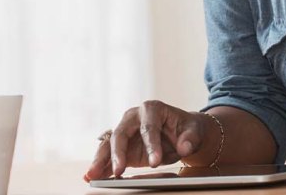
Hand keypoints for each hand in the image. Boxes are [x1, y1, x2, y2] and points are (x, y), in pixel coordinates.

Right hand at [83, 100, 205, 180]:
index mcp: (152, 108)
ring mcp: (124, 131)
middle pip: (121, 133)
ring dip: (100, 160)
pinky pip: (107, 155)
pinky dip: (100, 166)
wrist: (182, 132)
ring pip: (108, 144)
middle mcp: (133, 117)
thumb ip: (190, 139)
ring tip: (92, 175)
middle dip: (118, 153)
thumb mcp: (194, 131)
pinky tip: (92, 176)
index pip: (149, 127)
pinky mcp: (121, 146)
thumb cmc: (186, 129)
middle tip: (119, 171)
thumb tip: (184, 147)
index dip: (151, 145)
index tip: (155, 162)